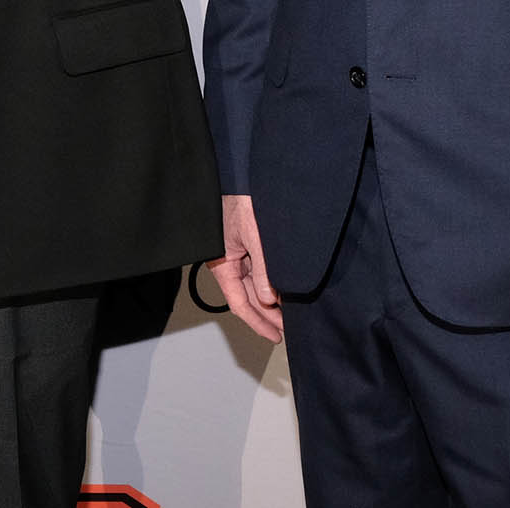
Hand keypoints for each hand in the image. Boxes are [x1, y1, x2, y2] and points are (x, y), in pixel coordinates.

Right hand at [206, 194, 282, 341]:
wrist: (242, 175)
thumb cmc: (242, 199)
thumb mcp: (255, 236)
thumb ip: (262, 269)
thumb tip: (268, 300)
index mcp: (222, 263)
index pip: (239, 303)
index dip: (257, 322)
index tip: (275, 335)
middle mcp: (228, 262)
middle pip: (246, 298)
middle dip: (266, 316)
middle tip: (286, 331)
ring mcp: (237, 255)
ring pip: (253, 287)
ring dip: (269, 303)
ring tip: (288, 317)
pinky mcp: (247, 247)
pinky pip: (257, 273)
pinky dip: (269, 286)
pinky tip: (282, 294)